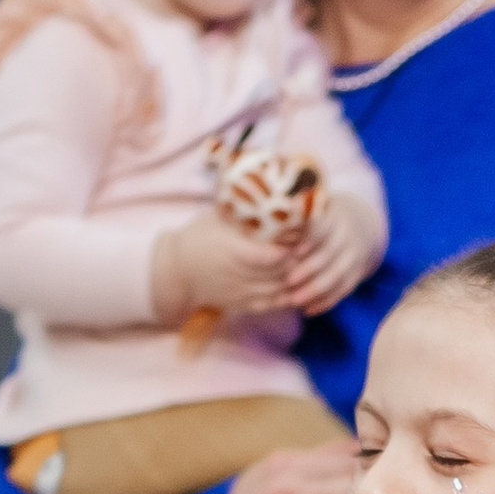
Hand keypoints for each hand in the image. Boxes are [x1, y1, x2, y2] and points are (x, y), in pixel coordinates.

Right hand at [151, 211, 304, 323]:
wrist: (176, 272)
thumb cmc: (198, 237)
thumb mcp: (218, 217)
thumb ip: (244, 209)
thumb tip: (272, 188)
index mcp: (234, 252)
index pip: (272, 256)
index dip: (292, 250)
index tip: (306, 237)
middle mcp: (240, 276)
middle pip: (280, 275)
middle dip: (301, 265)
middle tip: (317, 251)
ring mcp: (241, 294)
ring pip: (279, 292)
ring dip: (297, 282)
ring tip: (313, 268)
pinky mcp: (242, 305)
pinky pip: (272, 305)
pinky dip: (288, 297)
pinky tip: (299, 286)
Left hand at [277, 194, 379, 317]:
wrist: (358, 225)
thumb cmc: (318, 218)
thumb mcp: (309, 209)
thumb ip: (290, 216)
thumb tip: (264, 224)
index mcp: (333, 215)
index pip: (323, 227)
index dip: (309, 239)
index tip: (293, 252)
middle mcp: (347, 235)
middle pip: (330, 254)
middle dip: (309, 270)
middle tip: (288, 282)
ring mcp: (354, 255)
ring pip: (338, 275)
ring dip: (315, 290)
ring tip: (294, 301)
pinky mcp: (357, 273)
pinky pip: (343, 290)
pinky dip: (326, 301)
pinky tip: (308, 310)